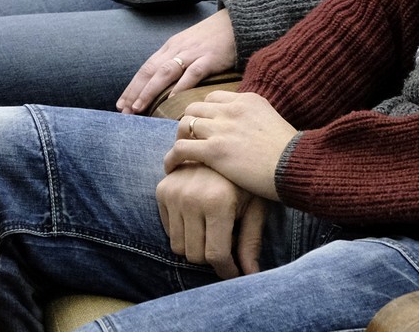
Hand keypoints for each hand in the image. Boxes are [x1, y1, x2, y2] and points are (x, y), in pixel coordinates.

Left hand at [117, 10, 237, 114]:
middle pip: (150, 71)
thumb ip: (177, 62)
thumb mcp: (189, 47)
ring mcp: (192, 53)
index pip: (146, 68)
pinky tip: (171, 100)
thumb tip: (163, 86)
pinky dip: (180, 86)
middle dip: (134, 92)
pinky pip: (192, 73)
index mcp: (170, 47)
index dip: (132, 87)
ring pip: (165, 72)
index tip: (121, 105)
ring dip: (149, 91)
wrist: (237, 21)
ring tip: (138, 108)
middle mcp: (177, 49)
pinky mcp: (209, 58)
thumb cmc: (213, 38)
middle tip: (123, 111)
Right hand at [155, 163, 267, 278]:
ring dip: (196, 246)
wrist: (227, 144)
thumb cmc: (248, 180)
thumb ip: (250, 242)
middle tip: (226, 245)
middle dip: (212, 258)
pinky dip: (183, 232)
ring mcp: (173, 193)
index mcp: (217, 202)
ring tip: (213, 231)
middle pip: (195, 255)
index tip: (235, 272)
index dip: (226, 269)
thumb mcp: (256, 207)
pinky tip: (199, 219)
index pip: (215, 255)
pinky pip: (169, 230)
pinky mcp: (162, 190)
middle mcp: (191, 197)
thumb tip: (251, 275)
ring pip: (178, 247)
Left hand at [164, 91, 295, 200]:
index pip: (213, 99)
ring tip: (180, 156)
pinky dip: (172, 158)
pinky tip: (172, 168)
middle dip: (189, 125)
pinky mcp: (215, 150)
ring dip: (180, 139)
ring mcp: (222, 128)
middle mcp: (232, 109)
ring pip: (184, 124)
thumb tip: (244, 133)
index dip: (205, 115)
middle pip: (195, 108)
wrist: (295, 167)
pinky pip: (181, 148)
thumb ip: (254, 121)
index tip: (204, 131)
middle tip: (190, 143)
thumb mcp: (273, 124)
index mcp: (248, 100)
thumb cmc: (290, 154)